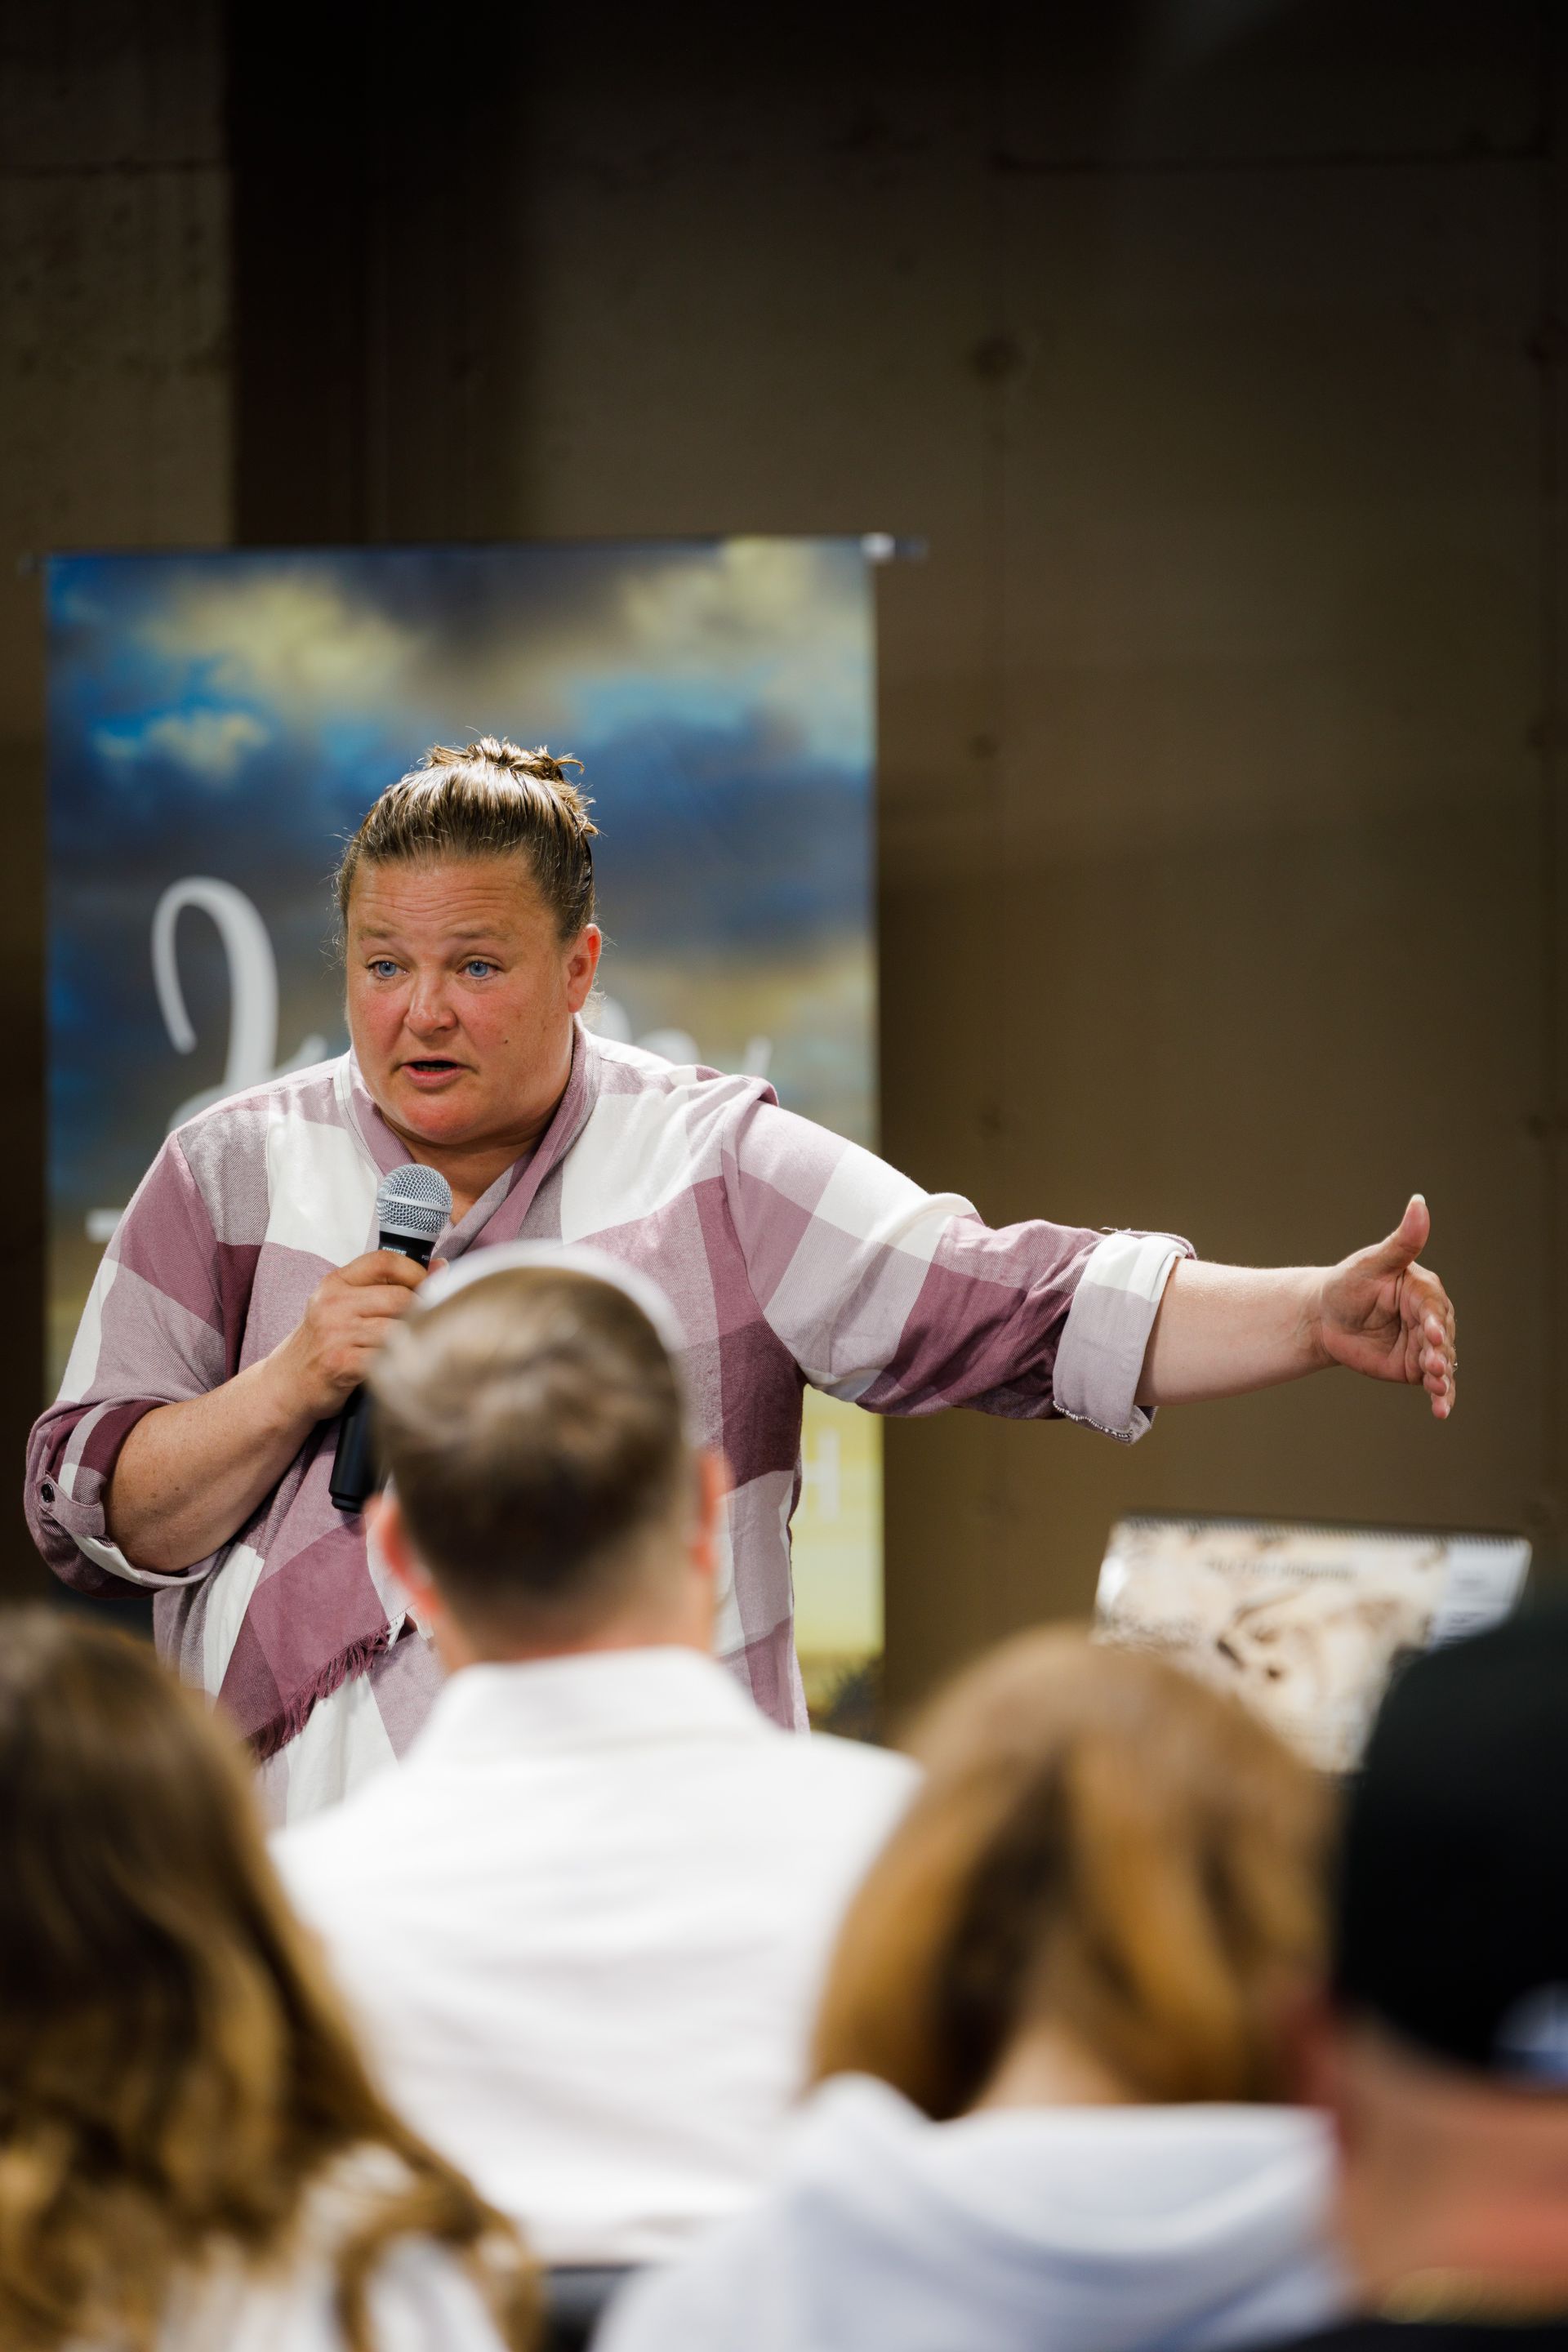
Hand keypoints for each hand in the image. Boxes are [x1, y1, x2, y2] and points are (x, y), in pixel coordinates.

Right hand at [269, 1251, 438, 1421]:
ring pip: (398, 1329)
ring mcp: (336, 1334)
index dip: (415, 1271)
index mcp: (335, 1283)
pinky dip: (398, 1363)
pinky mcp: (341, 1363)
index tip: (427, 1286)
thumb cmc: (323, 1344)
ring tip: (407, 1350)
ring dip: (410, 1341)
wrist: (287, 1384)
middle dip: (420, 1313)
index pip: (384, 1261)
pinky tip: (394, 1367)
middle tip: (421, 1327)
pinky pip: (387, 1357)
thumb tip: (441, 1266)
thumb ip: (386, 1286)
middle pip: (400, 1297)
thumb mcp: (343, 1306)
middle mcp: (333, 1304)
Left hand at [1313, 1196, 1456, 1419]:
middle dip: (1440, 1353)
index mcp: (1423, 1290)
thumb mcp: (1370, 1263)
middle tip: (1434, 1366)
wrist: (1322, 1318)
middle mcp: (1430, 1317)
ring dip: (1443, 1378)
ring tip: (1439, 1391)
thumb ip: (1401, 1242)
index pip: (1433, 1306)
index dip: (1434, 1320)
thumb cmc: (1346, 1283)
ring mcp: (1424, 1345)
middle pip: (1441, 1338)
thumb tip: (1420, 1202)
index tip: (1431, 1332)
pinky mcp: (1414, 1368)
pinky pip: (1432, 1384)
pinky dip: (1440, 1398)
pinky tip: (1441, 1411)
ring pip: (1441, 1362)